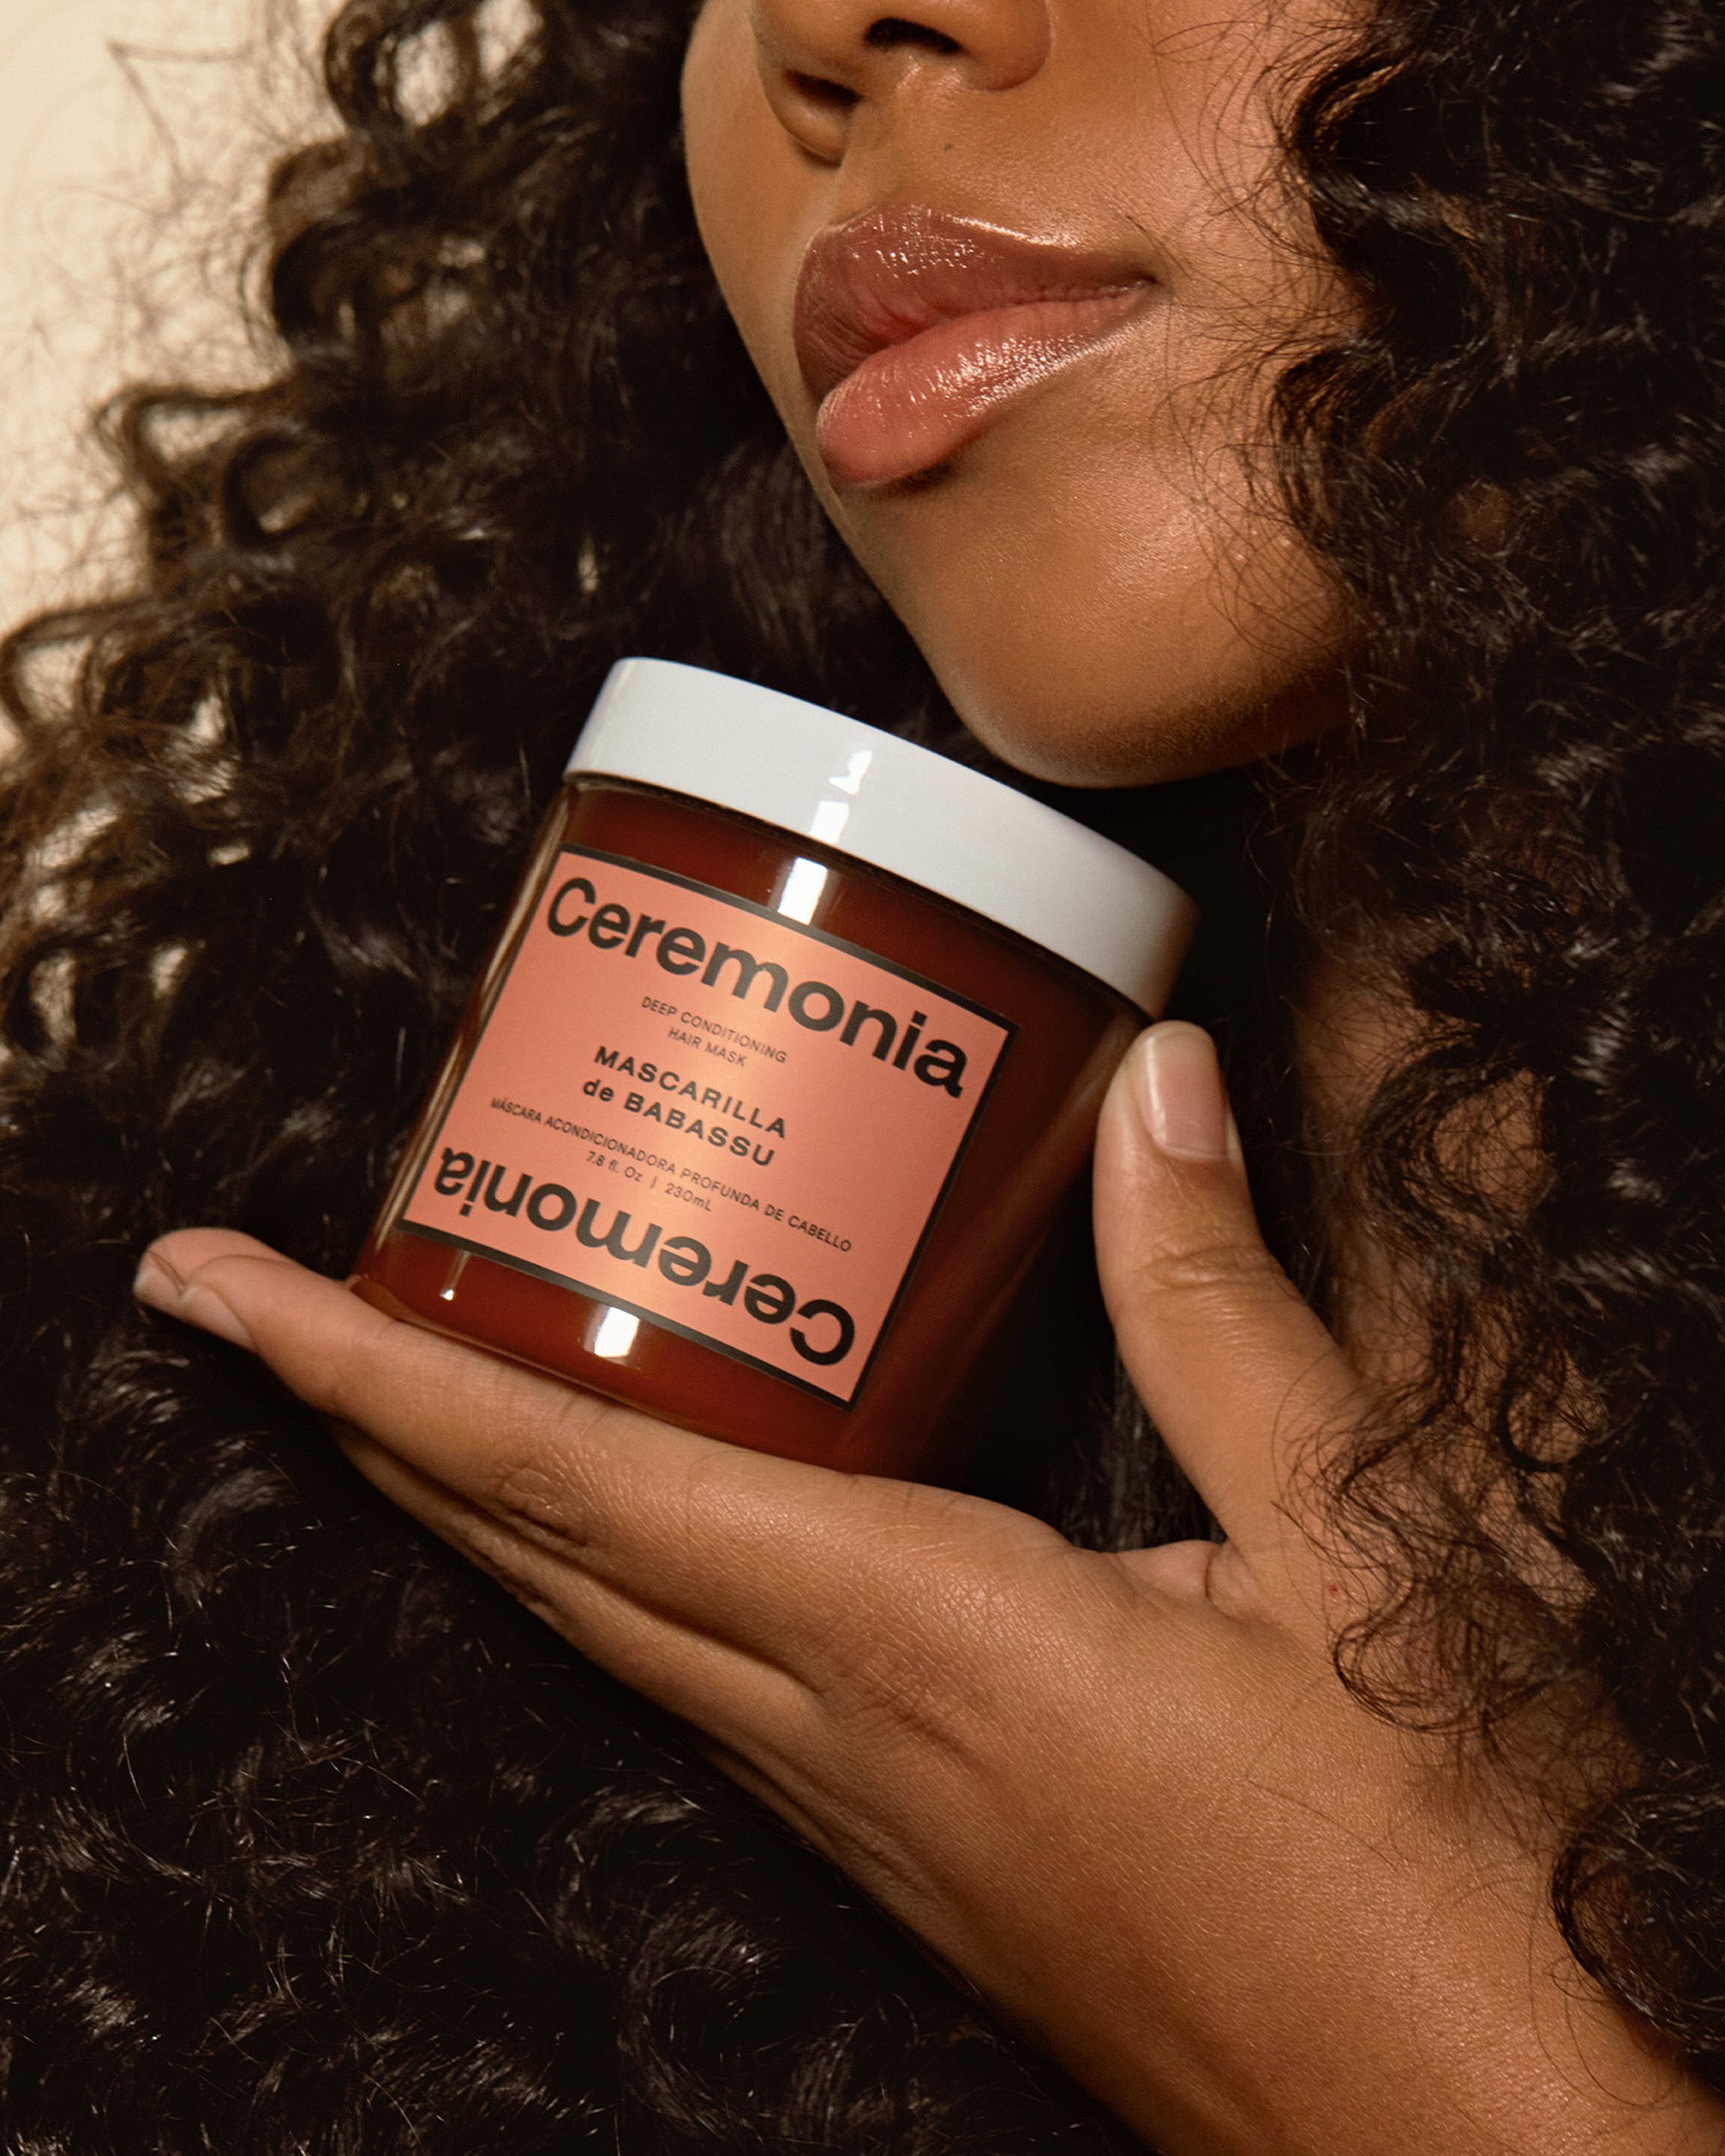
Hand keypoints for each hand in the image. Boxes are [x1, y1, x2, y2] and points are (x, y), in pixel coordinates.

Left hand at [135, 1024, 1722, 2153]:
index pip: (569, 1477)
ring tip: (408, 1385)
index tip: (213, 1288)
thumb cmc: (1409, 1872)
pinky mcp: (913, 1853)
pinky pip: (697, 1682)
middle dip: (364, 1420)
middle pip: (530, 1554)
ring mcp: (858, 1816)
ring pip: (594, 1628)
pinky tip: (641, 1533)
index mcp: (910, 1635)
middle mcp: (834, 1733)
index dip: (367, 1376)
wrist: (1456, 2149)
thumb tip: (1158, 1099)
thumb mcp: (1348, 1546)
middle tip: (263, 1303)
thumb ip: (1223, 1309)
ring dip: (473, 1497)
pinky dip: (608, 1572)